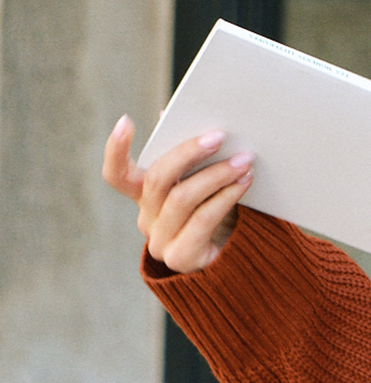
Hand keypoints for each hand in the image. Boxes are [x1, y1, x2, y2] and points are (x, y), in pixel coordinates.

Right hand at [102, 116, 252, 272]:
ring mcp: (161, 241)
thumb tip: (177, 117)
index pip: (118, 175)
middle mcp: (147, 220)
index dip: (116, 149)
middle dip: (188, 153)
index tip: (125, 122)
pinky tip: (244, 183)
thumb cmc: (223, 216)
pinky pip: (202, 219)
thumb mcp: (205, 184)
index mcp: (144, 198)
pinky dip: (225, 197)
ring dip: (217, 175)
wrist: (241, 265)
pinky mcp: (181, 258)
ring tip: (244, 161)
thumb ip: (191, 158)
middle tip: (219, 137)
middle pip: (156, 179)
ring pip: (181, 198)